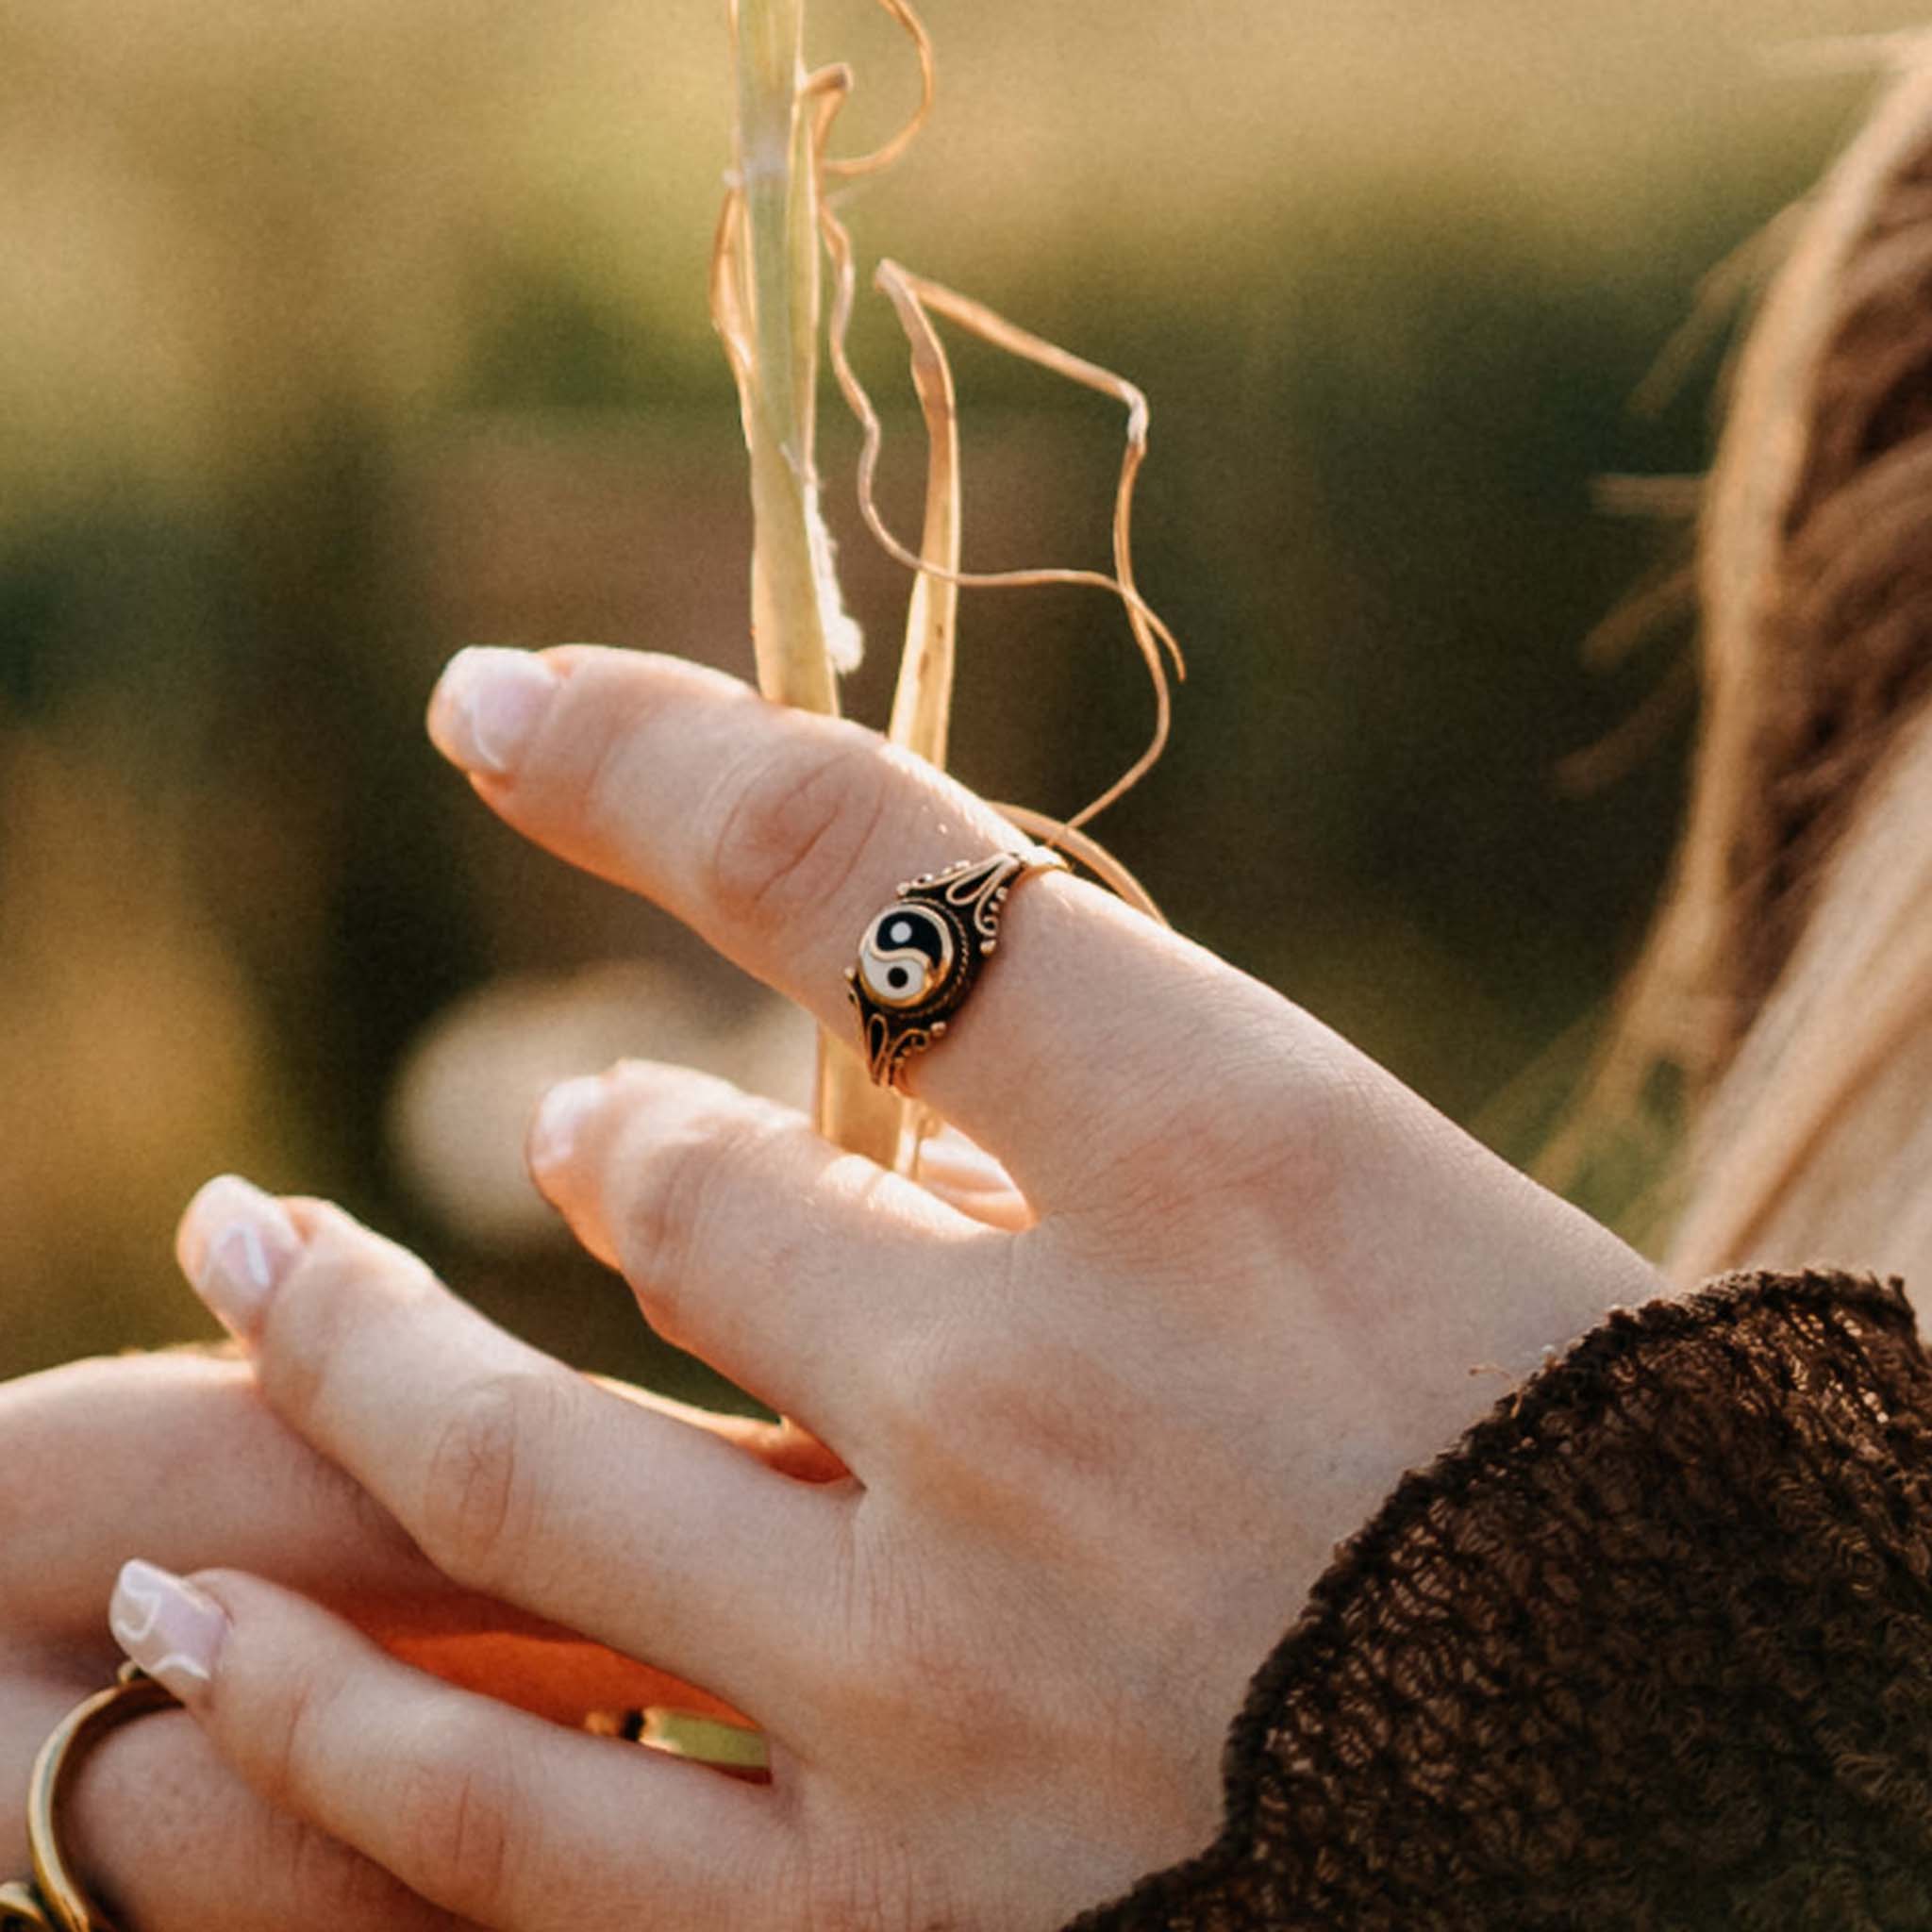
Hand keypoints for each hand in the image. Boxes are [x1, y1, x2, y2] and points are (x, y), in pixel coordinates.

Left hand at [114, 646, 1662, 1929]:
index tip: (500, 704)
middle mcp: (1060, 1399)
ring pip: (515, 1473)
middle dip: (597, 1142)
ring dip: (355, 1338)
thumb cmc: (1587, 1475)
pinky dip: (320, 1714)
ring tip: (258, 1255)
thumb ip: (1121, 1140)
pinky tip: (183, 1628)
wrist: (1732, 1819)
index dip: (637, 748)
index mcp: (1240, 1161)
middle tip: (569, 1129)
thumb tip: (872, 1095)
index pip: (852, 853)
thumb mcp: (1392, 1227)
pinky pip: (506, 1826)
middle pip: (675, 1181)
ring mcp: (949, 1680)